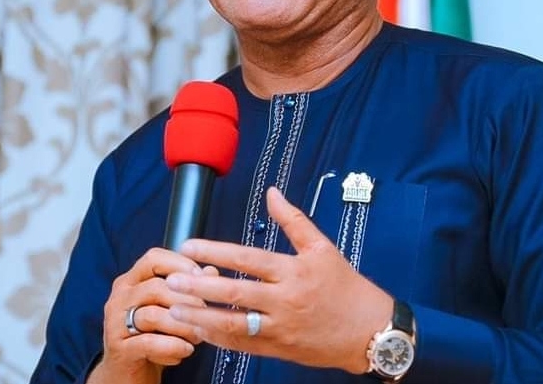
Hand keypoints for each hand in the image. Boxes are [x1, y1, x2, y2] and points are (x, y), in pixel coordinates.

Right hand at [88, 248, 217, 383]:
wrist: (128, 374)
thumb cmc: (152, 337)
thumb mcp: (170, 310)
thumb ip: (188, 289)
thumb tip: (211, 271)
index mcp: (131, 281)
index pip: (153, 258)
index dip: (181, 264)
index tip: (203, 277)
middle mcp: (120, 298)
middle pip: (156, 287)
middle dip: (188, 301)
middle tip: (206, 314)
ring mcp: (115, 323)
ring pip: (153, 315)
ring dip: (183, 326)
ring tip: (198, 336)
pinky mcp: (119, 349)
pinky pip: (149, 343)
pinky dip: (173, 346)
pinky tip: (186, 350)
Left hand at [166, 186, 392, 373]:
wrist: (370, 331)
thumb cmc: (347, 287)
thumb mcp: (322, 248)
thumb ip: (293, 220)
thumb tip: (272, 193)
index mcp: (294, 271)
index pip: (248, 259)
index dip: (216, 252)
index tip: (189, 246)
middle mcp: (285, 300)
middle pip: (236, 293)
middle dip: (200, 287)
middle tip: (171, 280)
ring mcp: (281, 328)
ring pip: (234, 324)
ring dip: (202, 317)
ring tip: (175, 309)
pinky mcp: (280, 350)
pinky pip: (244, 346)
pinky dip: (220, 339)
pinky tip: (200, 331)